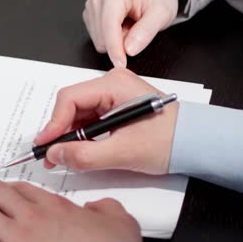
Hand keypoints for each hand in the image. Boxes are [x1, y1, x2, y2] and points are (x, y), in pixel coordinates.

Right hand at [35, 68, 176, 173]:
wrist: (198, 143)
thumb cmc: (170, 142)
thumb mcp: (124, 153)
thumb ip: (85, 155)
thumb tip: (54, 155)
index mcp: (114, 85)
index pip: (70, 99)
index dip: (53, 124)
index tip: (44, 146)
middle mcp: (112, 84)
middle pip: (71, 105)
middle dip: (59, 131)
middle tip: (50, 156)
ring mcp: (114, 94)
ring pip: (79, 113)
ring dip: (69, 135)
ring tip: (62, 157)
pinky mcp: (117, 106)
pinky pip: (90, 118)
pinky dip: (82, 135)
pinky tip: (78, 151)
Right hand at [83, 0, 179, 67]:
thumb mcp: (162, 13)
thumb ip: (146, 31)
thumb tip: (129, 49)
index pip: (109, 24)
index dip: (114, 47)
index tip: (121, 63)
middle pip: (101, 34)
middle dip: (119, 41)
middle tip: (137, 30)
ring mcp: (91, 4)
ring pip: (98, 38)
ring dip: (115, 39)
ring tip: (130, 25)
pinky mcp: (89, 13)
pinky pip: (96, 37)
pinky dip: (111, 37)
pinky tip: (121, 26)